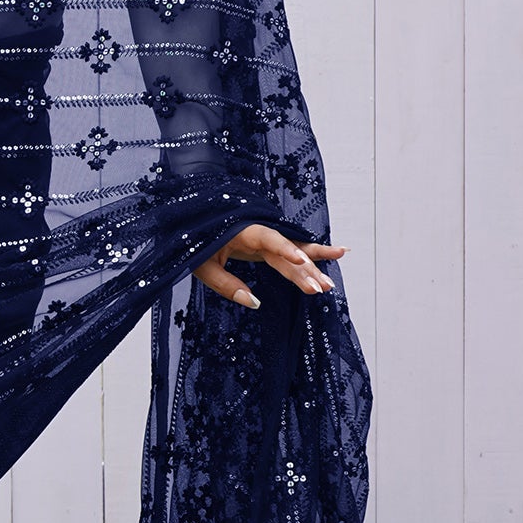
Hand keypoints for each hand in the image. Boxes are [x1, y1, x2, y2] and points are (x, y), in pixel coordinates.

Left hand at [193, 225, 346, 308]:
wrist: (187, 220)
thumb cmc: (191, 242)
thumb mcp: (201, 266)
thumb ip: (227, 285)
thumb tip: (255, 303)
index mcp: (242, 230)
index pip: (269, 239)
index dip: (286, 249)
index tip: (301, 259)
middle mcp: (259, 232)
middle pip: (287, 251)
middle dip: (306, 270)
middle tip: (323, 288)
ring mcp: (264, 238)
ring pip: (293, 253)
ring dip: (313, 266)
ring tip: (333, 278)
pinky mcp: (265, 245)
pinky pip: (290, 250)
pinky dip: (309, 254)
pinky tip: (335, 253)